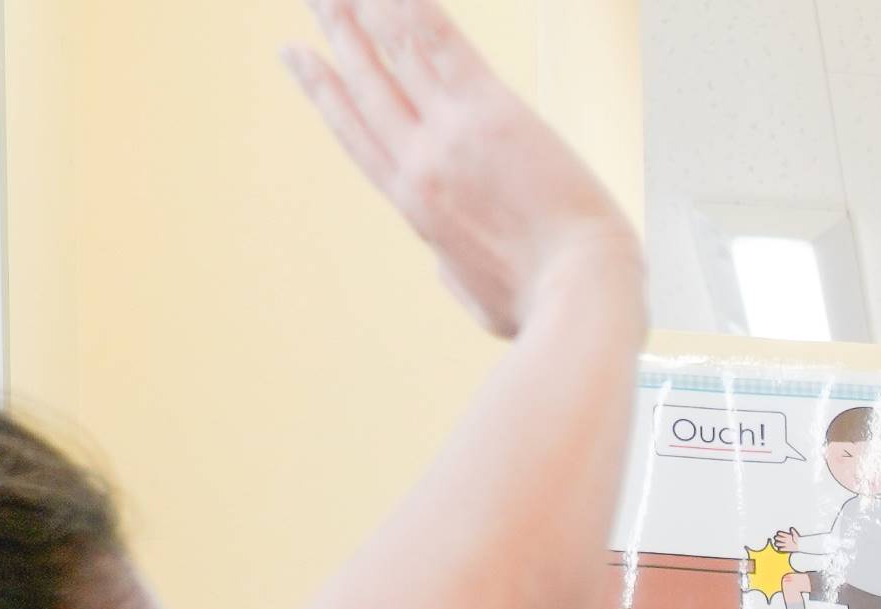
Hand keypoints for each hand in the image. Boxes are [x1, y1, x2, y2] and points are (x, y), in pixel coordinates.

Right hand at [281, 0, 638, 341]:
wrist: (581, 296)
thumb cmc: (544, 307)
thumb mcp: (481, 299)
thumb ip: (454, 271)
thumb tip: (448, 267)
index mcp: (415, 204)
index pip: (355, 130)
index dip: (322, 88)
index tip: (299, 55)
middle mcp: (418, 161)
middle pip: (363, 80)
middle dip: (334, 27)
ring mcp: (449, 134)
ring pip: (394, 51)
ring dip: (363, 6)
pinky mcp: (491, 112)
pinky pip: (440, 42)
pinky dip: (412, 7)